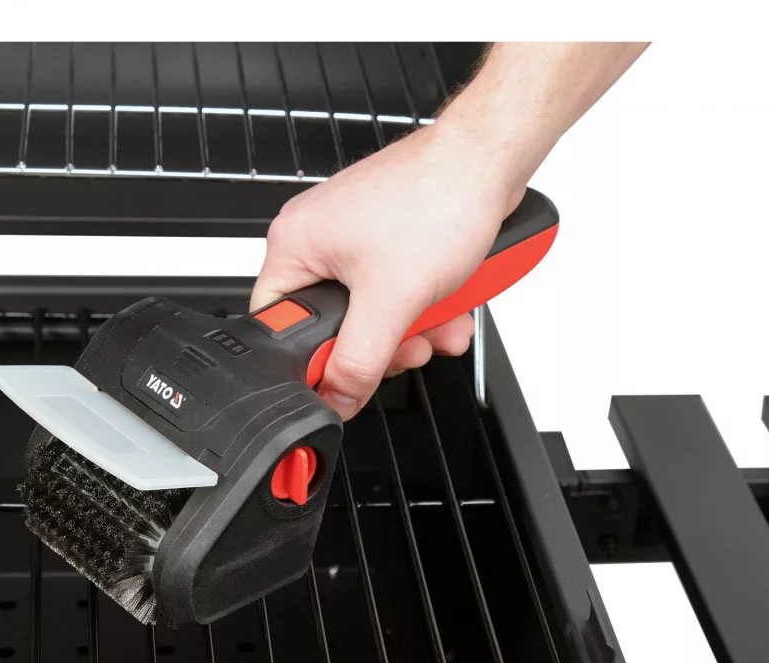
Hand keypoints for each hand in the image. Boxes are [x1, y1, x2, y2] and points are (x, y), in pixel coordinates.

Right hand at [250, 120, 525, 420]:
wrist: (490, 159)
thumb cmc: (438, 197)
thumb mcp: (392, 299)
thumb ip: (359, 359)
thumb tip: (338, 396)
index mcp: (295, 245)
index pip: (279, 324)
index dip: (313, 358)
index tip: (348, 374)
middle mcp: (318, 238)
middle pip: (333, 326)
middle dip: (381, 345)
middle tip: (407, 344)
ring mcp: (355, 238)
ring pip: (372, 314)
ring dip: (412, 330)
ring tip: (439, 324)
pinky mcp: (389, 241)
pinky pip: (396, 293)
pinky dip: (425, 308)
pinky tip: (450, 308)